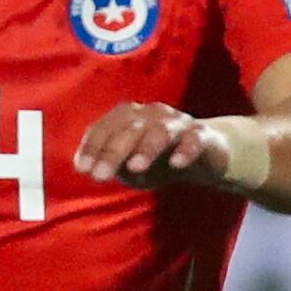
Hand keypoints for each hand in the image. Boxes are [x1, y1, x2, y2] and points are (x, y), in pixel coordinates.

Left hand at [76, 101, 227, 189]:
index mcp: (131, 117)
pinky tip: (176, 164)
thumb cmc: (159, 160)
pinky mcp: (203, 135)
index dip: (93, 146)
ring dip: (146, 148)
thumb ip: (109, 165)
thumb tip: (84, 168)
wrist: (207, 155)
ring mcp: (179, 123)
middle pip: (131, 128)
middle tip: (100, 176)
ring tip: (135, 168)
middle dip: (113, 151)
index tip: (83, 168)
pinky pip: (195, 139)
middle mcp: (153, 114)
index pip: (107, 126)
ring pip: (161, 131)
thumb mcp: (129, 165)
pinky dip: (186, 150)